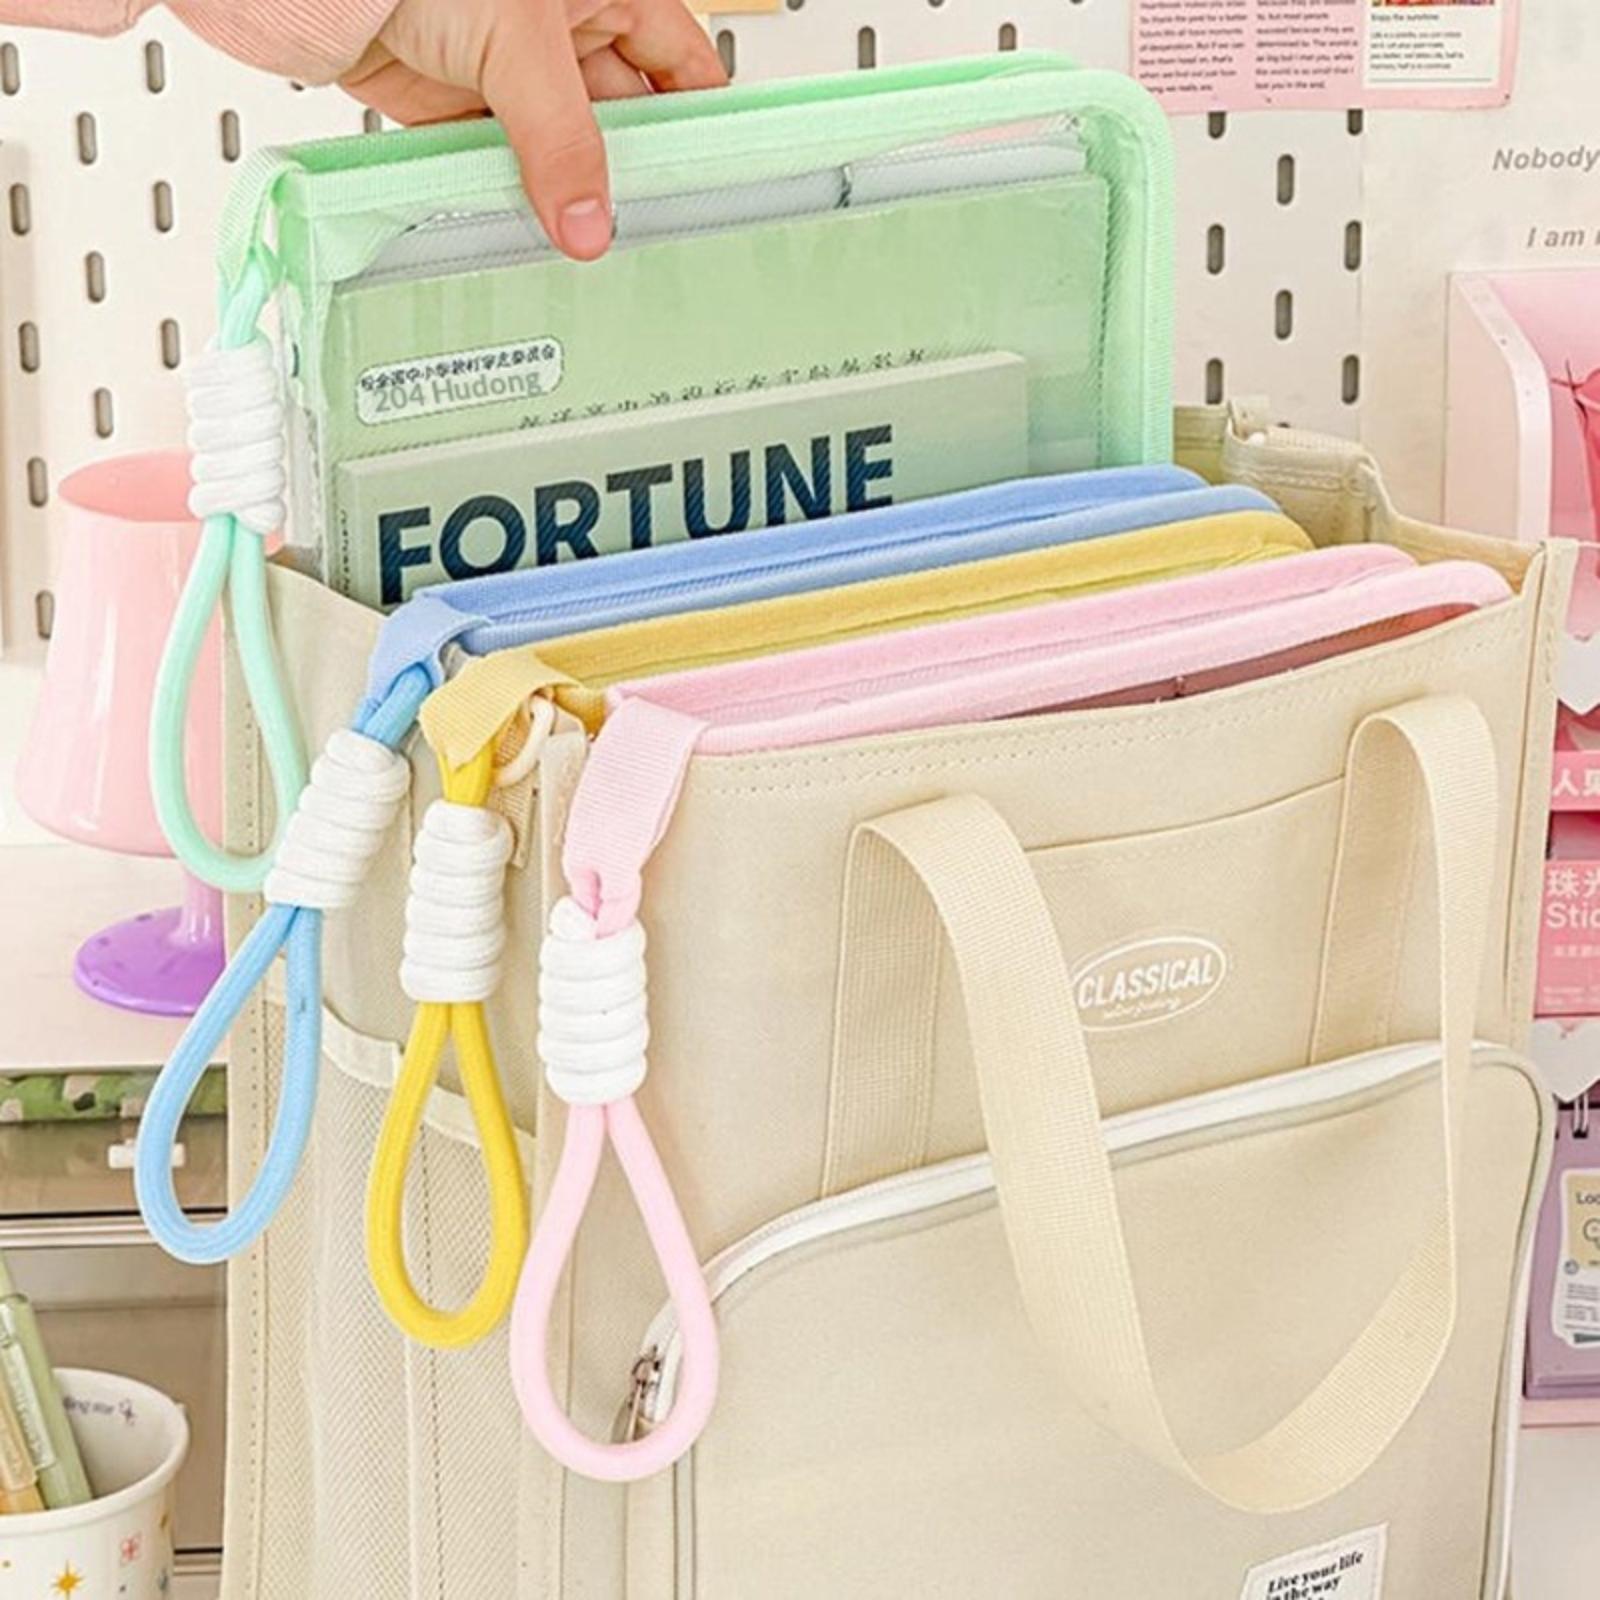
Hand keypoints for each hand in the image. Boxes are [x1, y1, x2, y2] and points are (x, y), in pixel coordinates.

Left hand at [341, 0, 728, 260]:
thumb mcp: (521, 43)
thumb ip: (562, 141)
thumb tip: (590, 224)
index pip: (680, 64)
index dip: (700, 118)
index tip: (711, 181)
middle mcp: (564, 34)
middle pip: (619, 122)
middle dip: (626, 174)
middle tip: (640, 228)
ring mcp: (511, 74)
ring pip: (559, 153)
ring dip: (565, 195)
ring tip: (582, 240)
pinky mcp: (459, 107)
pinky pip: (500, 166)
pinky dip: (509, 197)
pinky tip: (524, 224)